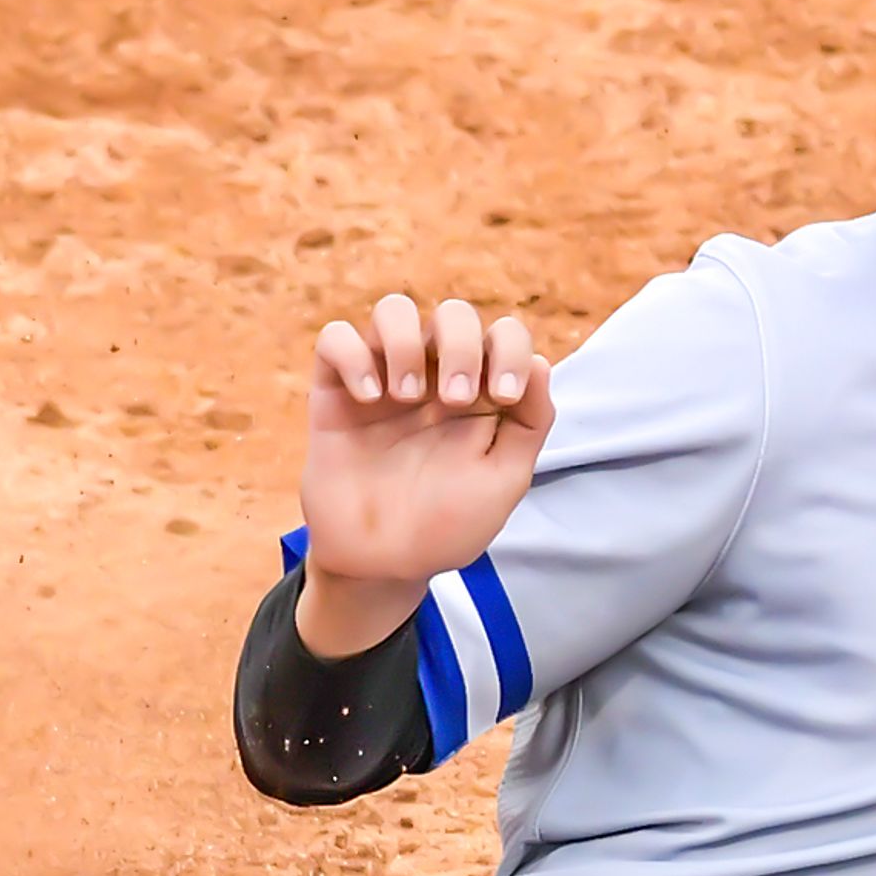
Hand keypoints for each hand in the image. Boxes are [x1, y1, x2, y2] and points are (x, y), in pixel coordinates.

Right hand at [295, 294, 554, 656]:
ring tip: (404, 395)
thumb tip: (538, 361)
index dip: (509, 347)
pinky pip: (336, 339)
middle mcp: (433, 377)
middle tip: (453, 399)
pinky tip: (367, 398)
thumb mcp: (503, 482)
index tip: (503, 395)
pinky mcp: (337, 393)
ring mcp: (384, 380)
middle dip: (460, 345)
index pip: (503, 334)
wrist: (383, 565)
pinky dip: (353, 355)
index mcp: (480, 393)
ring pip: (393, 310)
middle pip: (453, 314)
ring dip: (405, 341)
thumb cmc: (446, 526)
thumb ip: (529, 423)